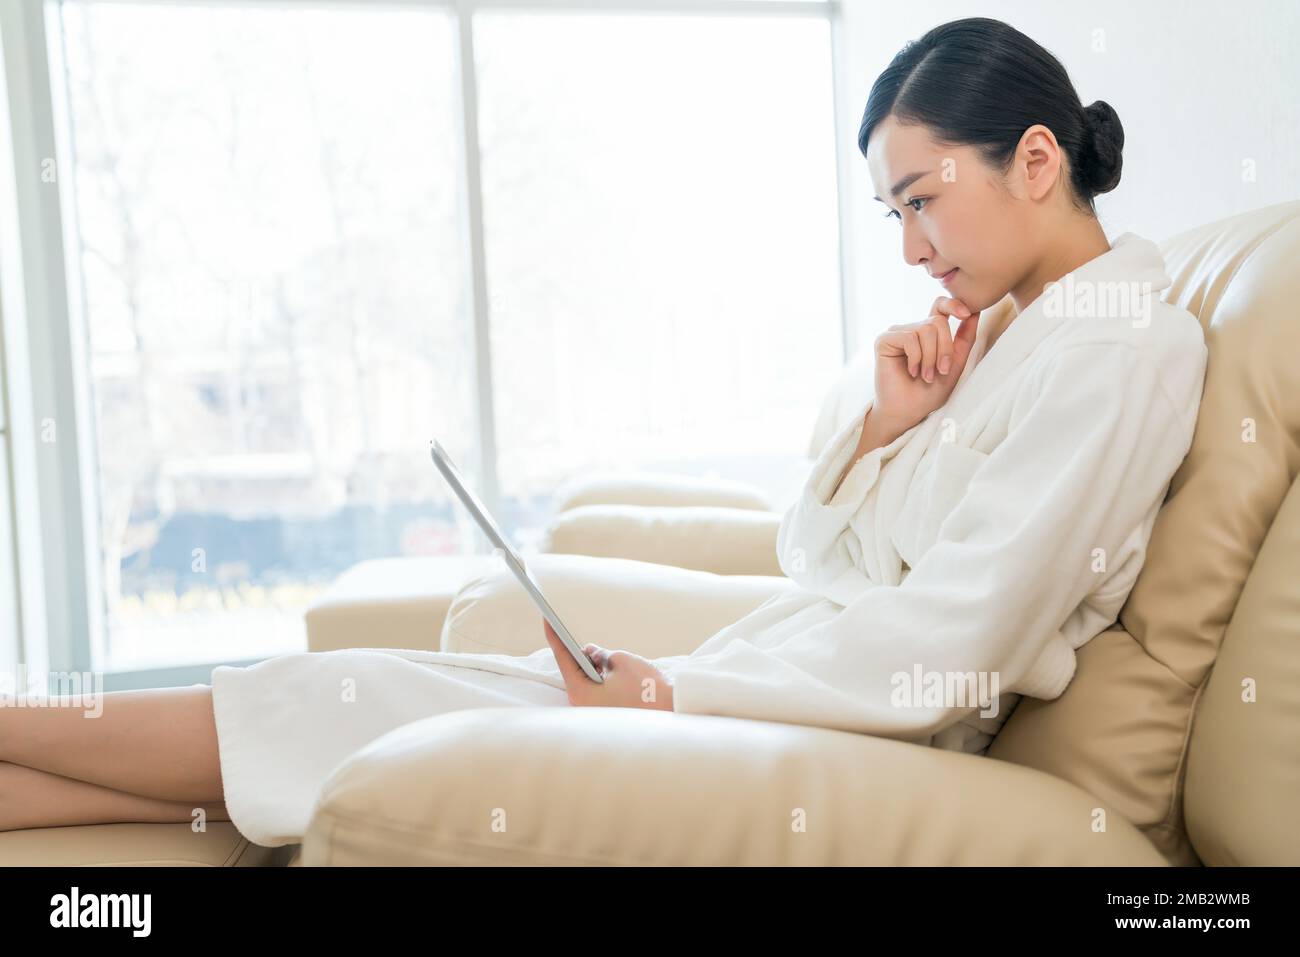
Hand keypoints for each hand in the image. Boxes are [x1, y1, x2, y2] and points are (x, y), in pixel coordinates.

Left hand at [542, 619, 673, 710]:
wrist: (670, 716)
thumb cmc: (645, 689)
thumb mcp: (621, 661)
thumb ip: (601, 653)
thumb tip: (591, 654)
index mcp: (581, 692)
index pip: (563, 658)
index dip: (555, 636)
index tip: (547, 619)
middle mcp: (582, 705)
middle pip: (574, 671)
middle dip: (578, 652)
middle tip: (572, 630)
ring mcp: (594, 711)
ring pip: (586, 681)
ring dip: (592, 666)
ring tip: (597, 652)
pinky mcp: (605, 714)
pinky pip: (597, 690)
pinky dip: (601, 677)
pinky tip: (608, 668)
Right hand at [872, 296, 979, 432]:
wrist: (908, 411)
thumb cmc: (929, 392)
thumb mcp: (955, 363)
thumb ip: (965, 338)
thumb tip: (975, 311)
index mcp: (928, 333)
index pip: (940, 306)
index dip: (954, 304)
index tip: (967, 313)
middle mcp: (912, 329)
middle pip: (937, 322)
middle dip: (944, 348)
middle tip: (941, 371)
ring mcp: (897, 333)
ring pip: (925, 330)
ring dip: (930, 357)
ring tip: (925, 375)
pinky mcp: (884, 340)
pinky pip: (909, 338)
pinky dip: (916, 358)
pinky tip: (912, 372)